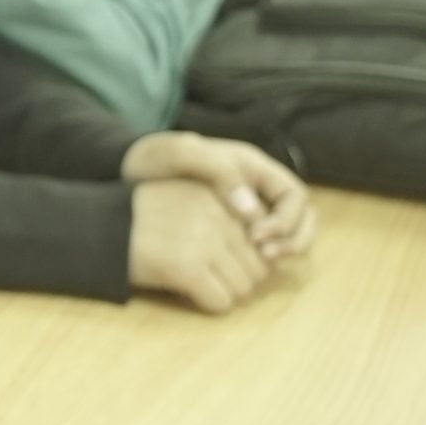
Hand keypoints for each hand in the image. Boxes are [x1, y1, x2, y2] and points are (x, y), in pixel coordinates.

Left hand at [119, 131, 316, 260]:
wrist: (124, 174)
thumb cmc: (151, 159)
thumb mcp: (178, 153)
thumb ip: (216, 171)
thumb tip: (249, 208)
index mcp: (252, 166)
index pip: (294, 196)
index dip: (286, 220)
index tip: (257, 237)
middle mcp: (256, 188)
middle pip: (300, 218)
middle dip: (294, 239)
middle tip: (266, 257)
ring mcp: (246, 210)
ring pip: (286, 235)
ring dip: (283, 252)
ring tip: (259, 265)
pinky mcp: (231, 230)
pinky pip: (261, 247)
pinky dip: (260, 261)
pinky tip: (239, 271)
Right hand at [125, 178, 282, 313]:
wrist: (93, 228)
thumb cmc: (137, 219)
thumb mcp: (183, 199)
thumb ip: (221, 213)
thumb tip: (262, 252)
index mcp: (216, 194)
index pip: (261, 234)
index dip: (245, 253)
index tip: (222, 259)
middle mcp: (216, 214)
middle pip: (257, 265)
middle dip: (238, 278)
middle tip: (209, 278)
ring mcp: (203, 241)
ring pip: (244, 287)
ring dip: (225, 292)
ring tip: (198, 285)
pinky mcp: (187, 268)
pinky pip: (221, 302)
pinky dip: (208, 304)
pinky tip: (187, 293)